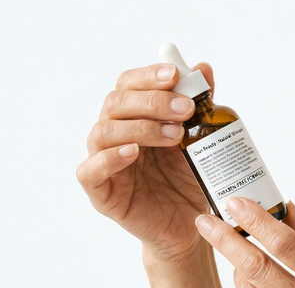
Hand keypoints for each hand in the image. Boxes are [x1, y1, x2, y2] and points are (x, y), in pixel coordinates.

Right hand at [76, 63, 220, 280]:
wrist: (189, 226)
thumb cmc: (187, 179)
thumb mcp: (199, 139)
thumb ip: (199, 104)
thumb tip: (204, 68)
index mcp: (133, 116)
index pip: (129, 85)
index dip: (148, 75)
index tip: (175, 74)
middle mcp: (114, 134)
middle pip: (116, 103)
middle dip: (152, 101)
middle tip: (185, 109)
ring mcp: (104, 162)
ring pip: (104, 132)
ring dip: (140, 127)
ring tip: (175, 135)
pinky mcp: (101, 192)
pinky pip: (90, 171)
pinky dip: (109, 158)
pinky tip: (133, 152)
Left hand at [196, 199, 294, 287]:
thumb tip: (288, 208)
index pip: (287, 245)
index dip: (257, 222)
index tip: (236, 203)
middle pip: (258, 268)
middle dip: (227, 241)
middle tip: (207, 221)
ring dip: (236, 265)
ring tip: (238, 249)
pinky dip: (247, 284)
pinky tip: (250, 273)